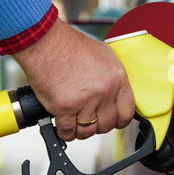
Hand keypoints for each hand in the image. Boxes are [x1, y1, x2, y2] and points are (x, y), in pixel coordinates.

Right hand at [13, 17, 134, 140]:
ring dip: (82, 131)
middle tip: (91, 120)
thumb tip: (118, 93)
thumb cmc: (71, 46)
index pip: (127, 112)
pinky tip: (64, 125)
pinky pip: (68, 132)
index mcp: (118, 79)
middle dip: (100, 126)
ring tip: (77, 123)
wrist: (46, 42)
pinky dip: (66, 132)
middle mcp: (104, 91)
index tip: (114, 120)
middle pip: (108, 124)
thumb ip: (114, 77)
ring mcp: (85, 100)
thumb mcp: (105, 56)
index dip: (120, 120)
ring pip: (89, 131)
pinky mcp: (64, 107)